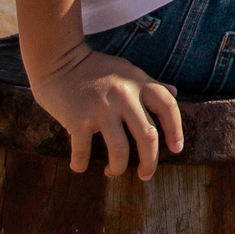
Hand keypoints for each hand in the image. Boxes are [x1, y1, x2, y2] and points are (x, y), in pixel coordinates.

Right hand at [28, 45, 184, 180]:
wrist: (58, 59)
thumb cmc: (95, 67)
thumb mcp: (128, 70)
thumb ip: (149, 84)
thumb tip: (174, 92)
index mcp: (138, 82)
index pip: (168, 106)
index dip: (176, 130)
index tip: (176, 149)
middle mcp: (124, 95)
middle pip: (148, 136)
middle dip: (150, 162)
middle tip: (145, 175)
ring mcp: (101, 108)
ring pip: (120, 150)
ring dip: (118, 168)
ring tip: (113, 172)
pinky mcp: (78, 119)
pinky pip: (84, 152)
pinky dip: (81, 164)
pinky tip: (80, 166)